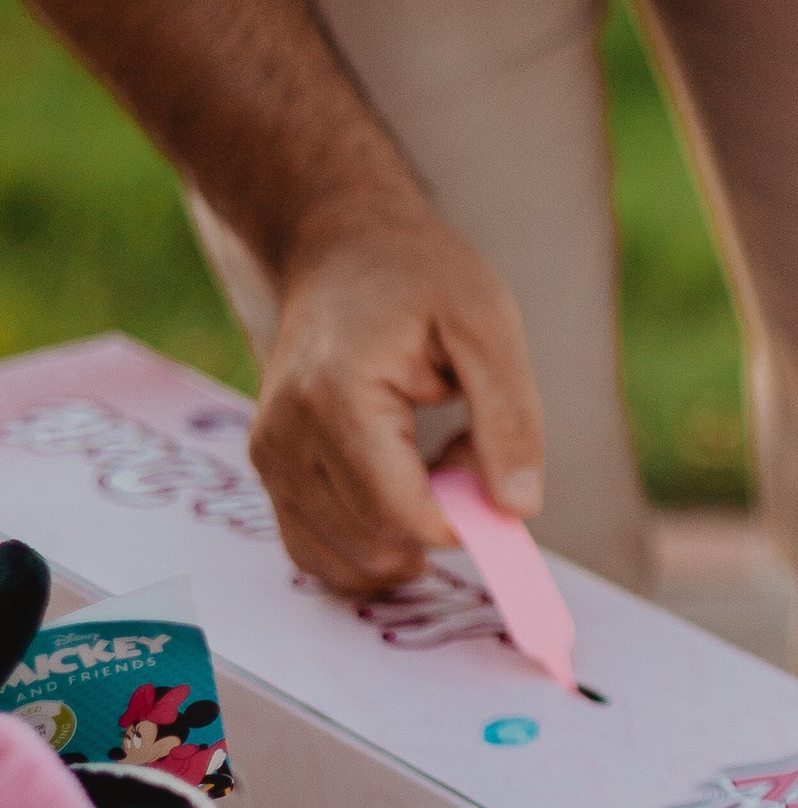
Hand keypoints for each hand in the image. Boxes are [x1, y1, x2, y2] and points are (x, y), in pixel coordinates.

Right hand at [251, 194, 543, 596]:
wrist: (343, 248)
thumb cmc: (420, 276)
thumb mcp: (489, 326)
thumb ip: (510, 418)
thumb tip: (518, 508)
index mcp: (336, 399)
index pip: (400, 514)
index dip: (462, 519)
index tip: (493, 472)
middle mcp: (285, 438)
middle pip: (373, 544)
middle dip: (437, 519)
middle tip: (462, 446)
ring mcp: (269, 458)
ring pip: (344, 559)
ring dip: (405, 534)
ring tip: (430, 459)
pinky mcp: (270, 471)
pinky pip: (317, 550)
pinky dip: (371, 545)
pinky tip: (401, 489)